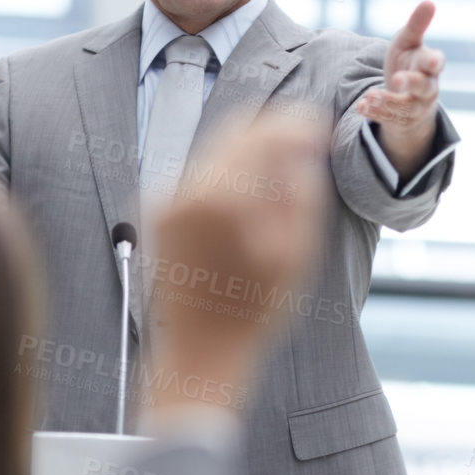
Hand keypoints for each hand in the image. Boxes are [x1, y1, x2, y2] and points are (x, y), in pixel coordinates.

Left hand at [145, 114, 328, 420]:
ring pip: (215, 149)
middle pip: (235, 131)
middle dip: (271, 129)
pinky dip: (227, 174)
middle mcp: (187, 190)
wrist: (199, 350)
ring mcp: (166, 199)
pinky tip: (249, 197)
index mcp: (224, 199)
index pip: (264, 133)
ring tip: (280, 173)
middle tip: (304, 138)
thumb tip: (302, 146)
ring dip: (249, 150)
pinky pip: (198, 173)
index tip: (319, 124)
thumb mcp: (297, 254)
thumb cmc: (254, 311)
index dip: (296, 123)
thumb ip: (301, 190)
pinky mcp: (156, 210)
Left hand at [355, 1, 443, 177]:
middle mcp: (427, 88)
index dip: (435, 62)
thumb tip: (429, 2)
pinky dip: (376, 113)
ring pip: (405, 107)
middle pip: (424, 87)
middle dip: (411, 83)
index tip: (433, 61)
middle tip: (395, 78)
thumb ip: (417, 25)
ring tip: (371, 95)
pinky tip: (361, 106)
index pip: (435, 63)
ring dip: (388, 101)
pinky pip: (389, 119)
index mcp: (429, 66)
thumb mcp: (409, 42)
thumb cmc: (409, 62)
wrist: (406, 96)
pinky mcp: (400, 120)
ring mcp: (415, 107)